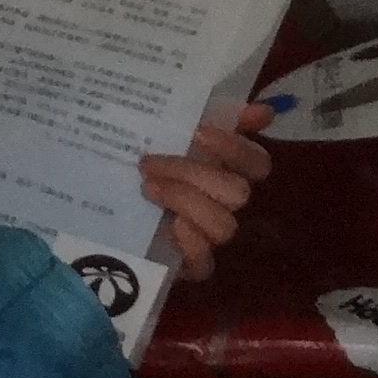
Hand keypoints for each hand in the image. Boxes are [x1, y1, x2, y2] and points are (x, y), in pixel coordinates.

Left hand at [139, 102, 270, 275]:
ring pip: (224, 226)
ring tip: (147, 188)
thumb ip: (217, 118)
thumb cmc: (154, 172)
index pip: (257, 162)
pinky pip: (205, 263)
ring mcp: (215, 239)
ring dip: (184, 202)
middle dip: (192, 174)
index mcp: (233, 172)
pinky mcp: (196, 267)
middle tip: (149, 162)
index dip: (235, 148)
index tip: (200, 132)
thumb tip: (263, 111)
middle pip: (237, 193)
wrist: (114, 219)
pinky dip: (189, 243)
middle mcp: (230, 206)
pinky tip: (168, 226)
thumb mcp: (178, 140)